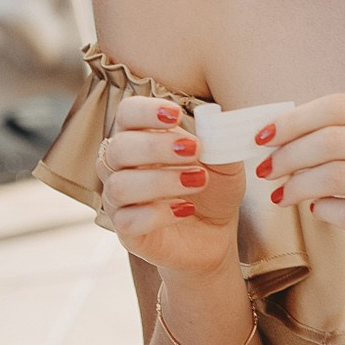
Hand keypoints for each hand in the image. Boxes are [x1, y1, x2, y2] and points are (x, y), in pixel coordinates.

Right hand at [97, 97, 244, 280]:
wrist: (215, 233)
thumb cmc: (212, 189)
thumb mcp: (225, 161)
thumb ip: (218, 140)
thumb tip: (213, 119)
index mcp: (139, 137)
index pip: (126, 114)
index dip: (145, 111)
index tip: (176, 115)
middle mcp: (121, 166)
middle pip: (119, 148)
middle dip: (156, 147)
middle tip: (193, 150)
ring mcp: (120, 201)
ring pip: (120, 186)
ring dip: (161, 181)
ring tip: (197, 181)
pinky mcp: (127, 231)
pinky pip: (127, 221)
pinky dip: (158, 214)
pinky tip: (185, 209)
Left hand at [257, 94, 344, 284]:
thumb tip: (290, 130)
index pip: (338, 105)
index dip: (293, 119)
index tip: (264, 135)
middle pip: (331, 139)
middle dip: (288, 155)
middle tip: (266, 170)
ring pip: (337, 176)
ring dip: (299, 185)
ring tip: (284, 194)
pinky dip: (325, 212)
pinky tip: (317, 211)